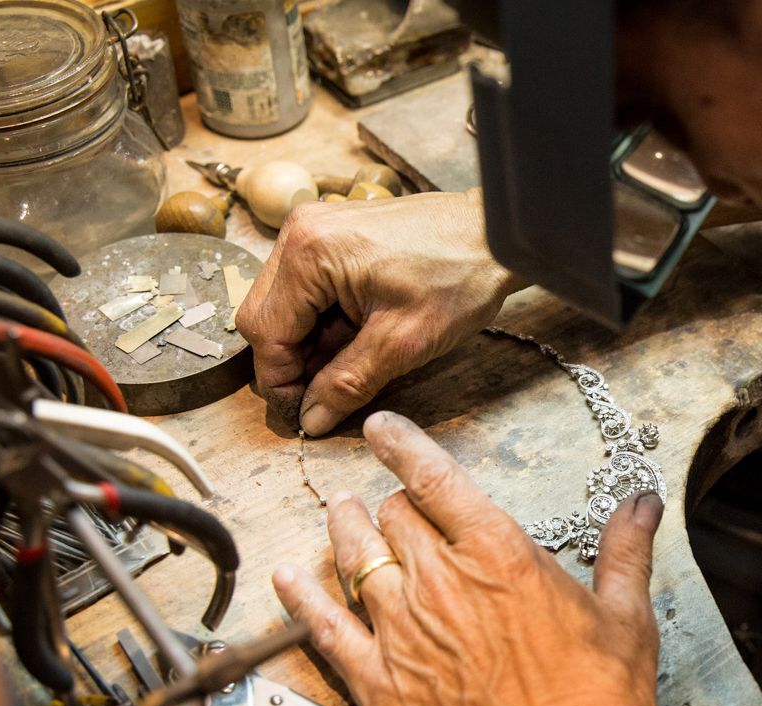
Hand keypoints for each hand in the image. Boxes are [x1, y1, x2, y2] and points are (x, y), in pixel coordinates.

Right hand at [236, 190, 524, 435]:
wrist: (495, 237)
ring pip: (287, 306)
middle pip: (267, 316)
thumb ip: (347, 383)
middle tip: (325, 396)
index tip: (302, 415)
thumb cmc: (459, 277)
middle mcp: (301, 233)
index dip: (281, 382)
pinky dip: (325, 322)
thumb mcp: (401, 343)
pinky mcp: (334, 236)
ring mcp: (317, 230)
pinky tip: (357, 340)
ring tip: (352, 367)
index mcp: (309, 253)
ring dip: (310, 344)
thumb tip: (311, 419)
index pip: (267, 332)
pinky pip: (309, 290)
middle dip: (292, 363)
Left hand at [272, 412, 681, 705]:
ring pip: (355, 559)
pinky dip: (301, 597)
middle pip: (394, 517)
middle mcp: (443, 584)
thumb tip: (641, 505)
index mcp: (502, 556)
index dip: (404, 445)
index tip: (384, 429)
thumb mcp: (627, 619)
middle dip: (390, 501)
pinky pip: (324, 628)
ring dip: (345, 529)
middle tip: (386, 498)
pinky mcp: (378, 685)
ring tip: (340, 514)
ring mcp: (403, 634)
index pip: (437, 480)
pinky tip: (288, 577)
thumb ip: (625, 552)